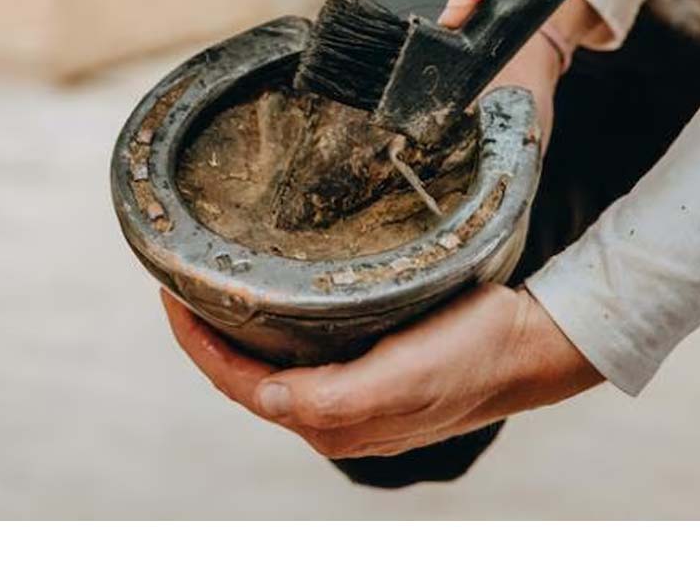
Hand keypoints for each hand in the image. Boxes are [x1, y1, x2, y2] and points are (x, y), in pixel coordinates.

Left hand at [162, 283, 601, 458]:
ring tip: (218, 285)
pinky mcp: (372, 369)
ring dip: (240, 331)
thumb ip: (333, 396)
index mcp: (334, 419)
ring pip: (275, 364)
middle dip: (209, 335)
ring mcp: (354, 393)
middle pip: (248, 377)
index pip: (240, 385)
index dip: (198, 345)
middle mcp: (336, 413)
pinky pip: (306, 353)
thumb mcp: (404, 376)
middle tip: (186, 279)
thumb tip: (263, 399)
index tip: (173, 294)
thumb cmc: (472, 357)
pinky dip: (277, 327)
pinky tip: (278, 297)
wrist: (527, 346)